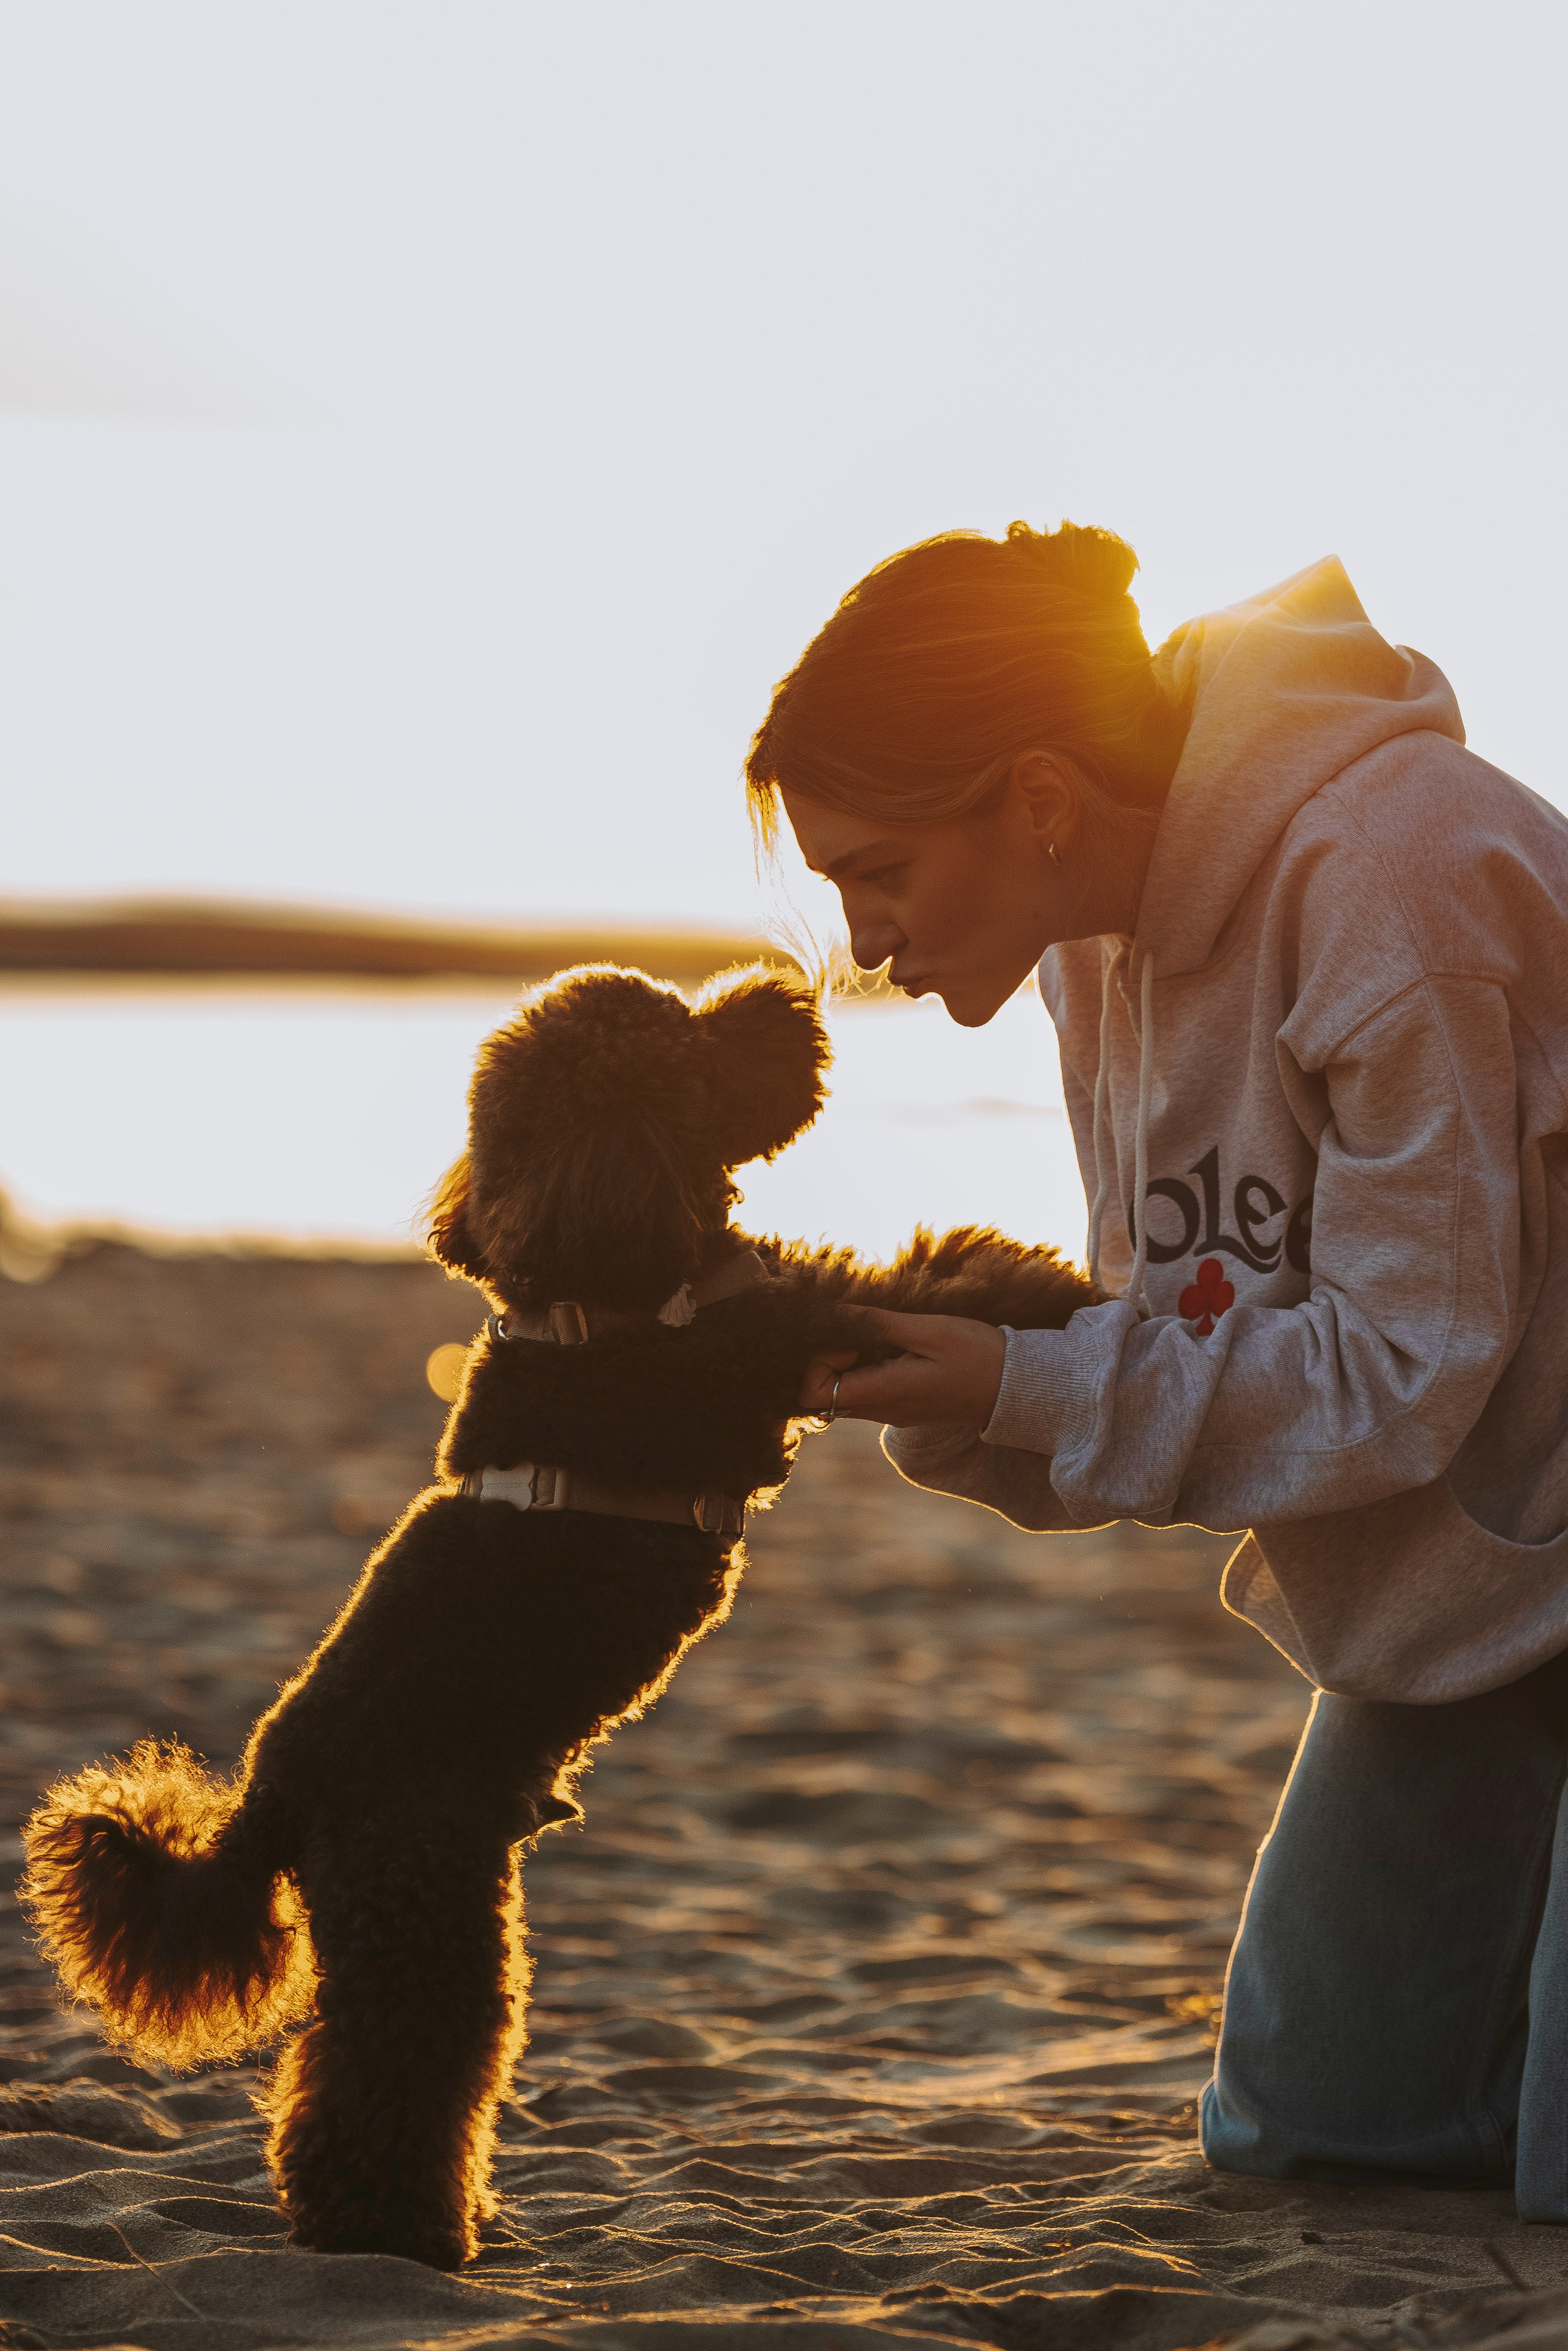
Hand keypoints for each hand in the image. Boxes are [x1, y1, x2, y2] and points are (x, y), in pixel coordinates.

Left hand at [798, 1308, 1006, 1428]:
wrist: (1020, 1388)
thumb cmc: (979, 1356)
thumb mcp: (930, 1331)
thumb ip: (879, 1325)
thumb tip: (835, 1314)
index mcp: (886, 1394)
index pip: (813, 1396)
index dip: (816, 1363)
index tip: (847, 1339)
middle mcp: (884, 1411)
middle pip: (824, 1395)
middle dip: (829, 1360)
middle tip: (861, 1332)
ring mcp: (894, 1412)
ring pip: (846, 1393)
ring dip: (849, 1364)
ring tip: (879, 1336)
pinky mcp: (906, 1406)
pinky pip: (869, 1391)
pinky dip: (867, 1369)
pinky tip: (892, 1345)